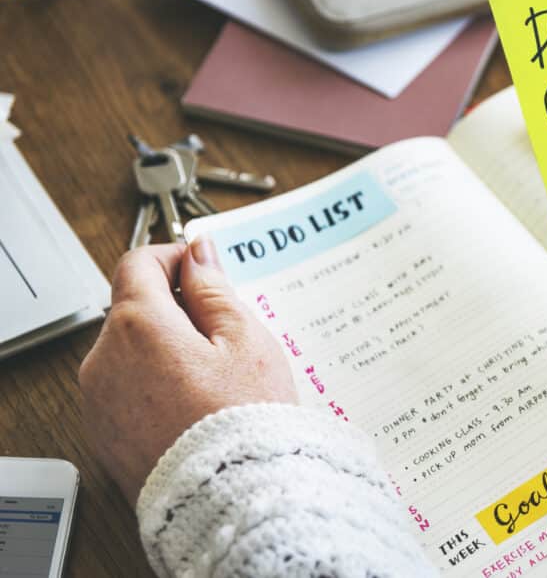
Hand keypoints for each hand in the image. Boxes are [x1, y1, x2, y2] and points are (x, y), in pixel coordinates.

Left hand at [79, 239, 297, 503]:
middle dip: (175, 310)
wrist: (231, 496)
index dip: (174, 258)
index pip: (139, 263)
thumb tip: (198, 253)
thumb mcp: (244, 339)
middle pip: (134, 308)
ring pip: (131, 350)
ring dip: (166, 348)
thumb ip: (214, 289)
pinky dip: (156, 384)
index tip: (203, 269)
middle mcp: (104, 359)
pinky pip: (127, 389)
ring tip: (215, 378)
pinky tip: (196, 404)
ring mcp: (100, 399)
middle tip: (225, 335)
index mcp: (138, 325)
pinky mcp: (104, 432)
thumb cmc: (244, 418)